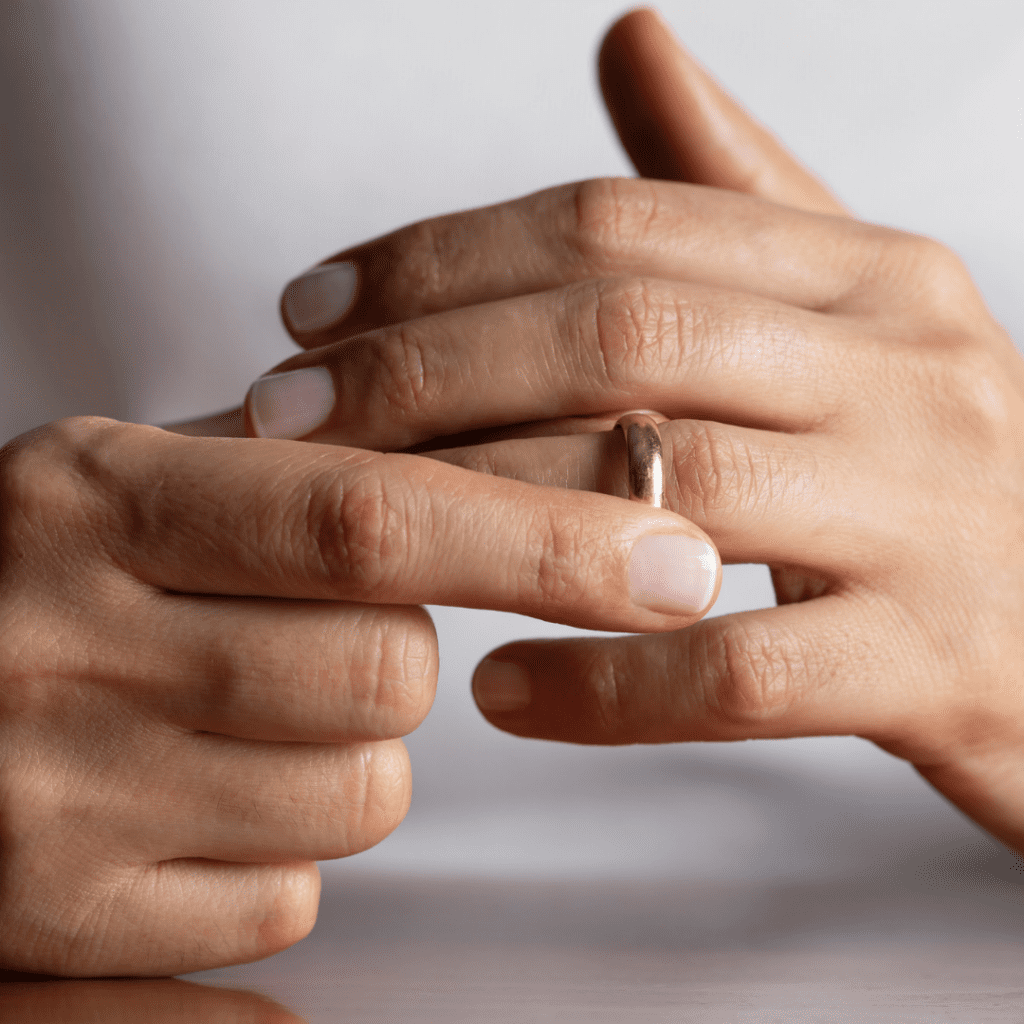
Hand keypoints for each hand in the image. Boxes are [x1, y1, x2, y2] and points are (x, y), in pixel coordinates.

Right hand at [0, 416, 718, 975]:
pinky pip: (286, 899)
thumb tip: (536, 483)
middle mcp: (60, 643)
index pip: (371, 515)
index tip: (677, 562)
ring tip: (245, 710)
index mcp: (94, 499)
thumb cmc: (48, 574)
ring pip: (359, 794)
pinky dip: (281, 849)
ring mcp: (53, 798)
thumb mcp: (140, 486)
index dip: (544, 540)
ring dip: (348, 753)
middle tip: (318, 630)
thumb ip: (311, 481)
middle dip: (402, 656)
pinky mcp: (62, 921)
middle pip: (390, 671)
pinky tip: (197, 795)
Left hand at [245, 10, 1023, 854]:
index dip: (444, 261)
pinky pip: (740, 671)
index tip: (310, 311)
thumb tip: (630, 41)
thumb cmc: (929, 484)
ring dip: (487, 514)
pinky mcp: (938, 665)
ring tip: (361, 536)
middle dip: (427, 371)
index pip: (620, 229)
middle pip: (624, 337)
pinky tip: (499, 692)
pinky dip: (603, 685)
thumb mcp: (852, 319)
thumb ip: (738, 196)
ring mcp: (934, 517)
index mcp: (872, 276)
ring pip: (668, 489)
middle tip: (288, 416)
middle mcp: (907, 370)